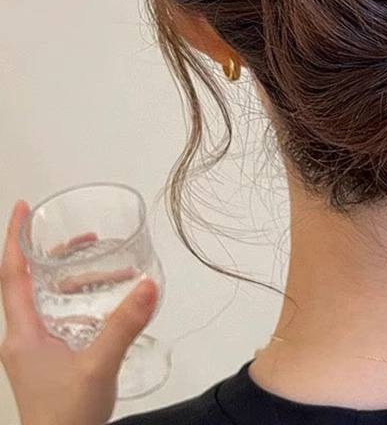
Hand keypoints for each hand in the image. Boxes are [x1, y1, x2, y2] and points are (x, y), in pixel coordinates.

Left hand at [0, 201, 158, 424]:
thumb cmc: (65, 418)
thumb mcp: (98, 366)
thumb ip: (123, 325)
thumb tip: (146, 284)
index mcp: (23, 333)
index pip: (11, 276)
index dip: (15, 239)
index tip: (23, 208)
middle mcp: (24, 337)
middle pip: (29, 282)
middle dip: (54, 254)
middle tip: (85, 236)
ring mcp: (34, 350)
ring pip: (47, 300)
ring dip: (72, 278)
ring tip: (106, 266)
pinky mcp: (48, 360)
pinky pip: (59, 317)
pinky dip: (80, 300)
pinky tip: (106, 302)